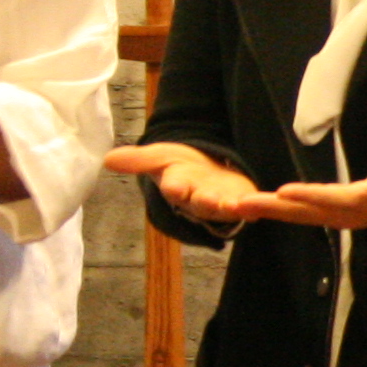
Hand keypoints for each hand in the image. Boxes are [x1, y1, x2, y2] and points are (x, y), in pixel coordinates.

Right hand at [104, 140, 265, 225]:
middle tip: (211, 201)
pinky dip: (255, 208)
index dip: (175, 188)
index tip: (174, 187)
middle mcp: (199, 198)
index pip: (174, 188)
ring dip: (230, 208)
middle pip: (200, 202)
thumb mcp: (161, 157)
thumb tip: (107, 159)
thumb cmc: (182, 167)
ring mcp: (222, 202)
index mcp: (178, 185)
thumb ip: (138, 160)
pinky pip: (250, 208)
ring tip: (236, 206)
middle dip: (205, 202)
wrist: (208, 171)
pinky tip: (259, 207)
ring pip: (224, 208)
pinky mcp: (243, 201)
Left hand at [250, 150, 366, 231]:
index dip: (309, 195)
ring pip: (296, 215)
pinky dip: (275, 210)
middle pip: (304, 212)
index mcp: (363, 203)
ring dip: (267, 210)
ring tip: (237, 205)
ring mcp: (334, 216)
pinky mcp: (327, 213)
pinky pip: (297, 213)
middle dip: (272, 208)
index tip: (284, 192)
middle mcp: (344, 214)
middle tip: (241, 204)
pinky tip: (254, 206)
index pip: (333, 199)